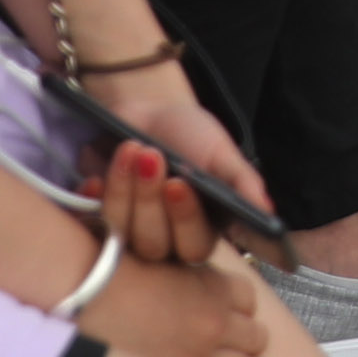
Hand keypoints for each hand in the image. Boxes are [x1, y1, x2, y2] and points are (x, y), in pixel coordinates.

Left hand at [71, 146, 266, 356]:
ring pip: (122, 232)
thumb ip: (242, 182)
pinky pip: (89, 222)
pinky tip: (95, 177)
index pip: (194, 246)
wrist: (147, 110)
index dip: (184, 219)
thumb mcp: (220, 151)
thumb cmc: (188, 135)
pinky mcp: (95, 221)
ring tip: (131, 148)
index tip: (179, 183)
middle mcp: (164, 241)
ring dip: (124, 189)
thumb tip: (267, 212)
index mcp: (199, 230)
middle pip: (154, 244)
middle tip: (151, 156)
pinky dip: (93, 197)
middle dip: (149, 198)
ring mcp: (127, 234)